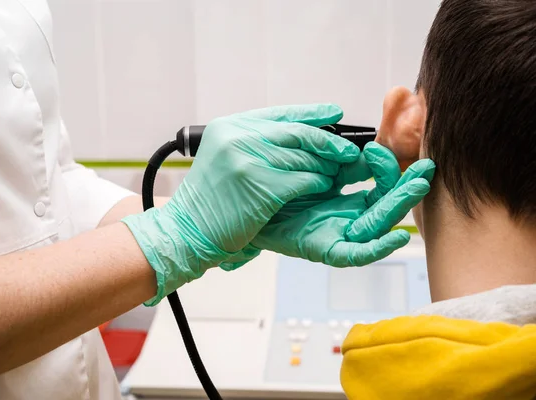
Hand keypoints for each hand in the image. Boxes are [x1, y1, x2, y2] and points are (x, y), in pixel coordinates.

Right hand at [122, 104, 359, 304]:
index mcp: (230, 126)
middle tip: (349, 149)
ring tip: (338, 171)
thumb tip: (302, 139)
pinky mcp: (261, 185)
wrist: (186, 230)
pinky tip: (323, 186)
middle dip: (328, 141)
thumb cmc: (209, 201)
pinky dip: (317, 183)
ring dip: (325, 166)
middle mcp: (238, 137)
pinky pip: (303, 179)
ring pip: (304, 157)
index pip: (281, 113)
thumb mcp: (226, 159)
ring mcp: (248, 159)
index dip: (312, 113)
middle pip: (297, 133)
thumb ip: (256, 144)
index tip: (334, 113)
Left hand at [220, 143, 434, 268]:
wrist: (221, 216)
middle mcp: (338, 208)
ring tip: (417, 188)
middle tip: (423, 168)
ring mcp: (332, 229)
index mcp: (334, 185)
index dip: (382, 162)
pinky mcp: (322, 247)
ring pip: (375, 222)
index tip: (378, 146)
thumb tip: (334, 113)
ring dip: (398, 206)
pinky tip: (395, 237)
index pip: (370, 175)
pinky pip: (354, 252)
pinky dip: (376, 247)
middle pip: (381, 198)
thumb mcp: (282, 150)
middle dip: (403, 183)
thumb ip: (307, 133)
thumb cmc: (252, 185)